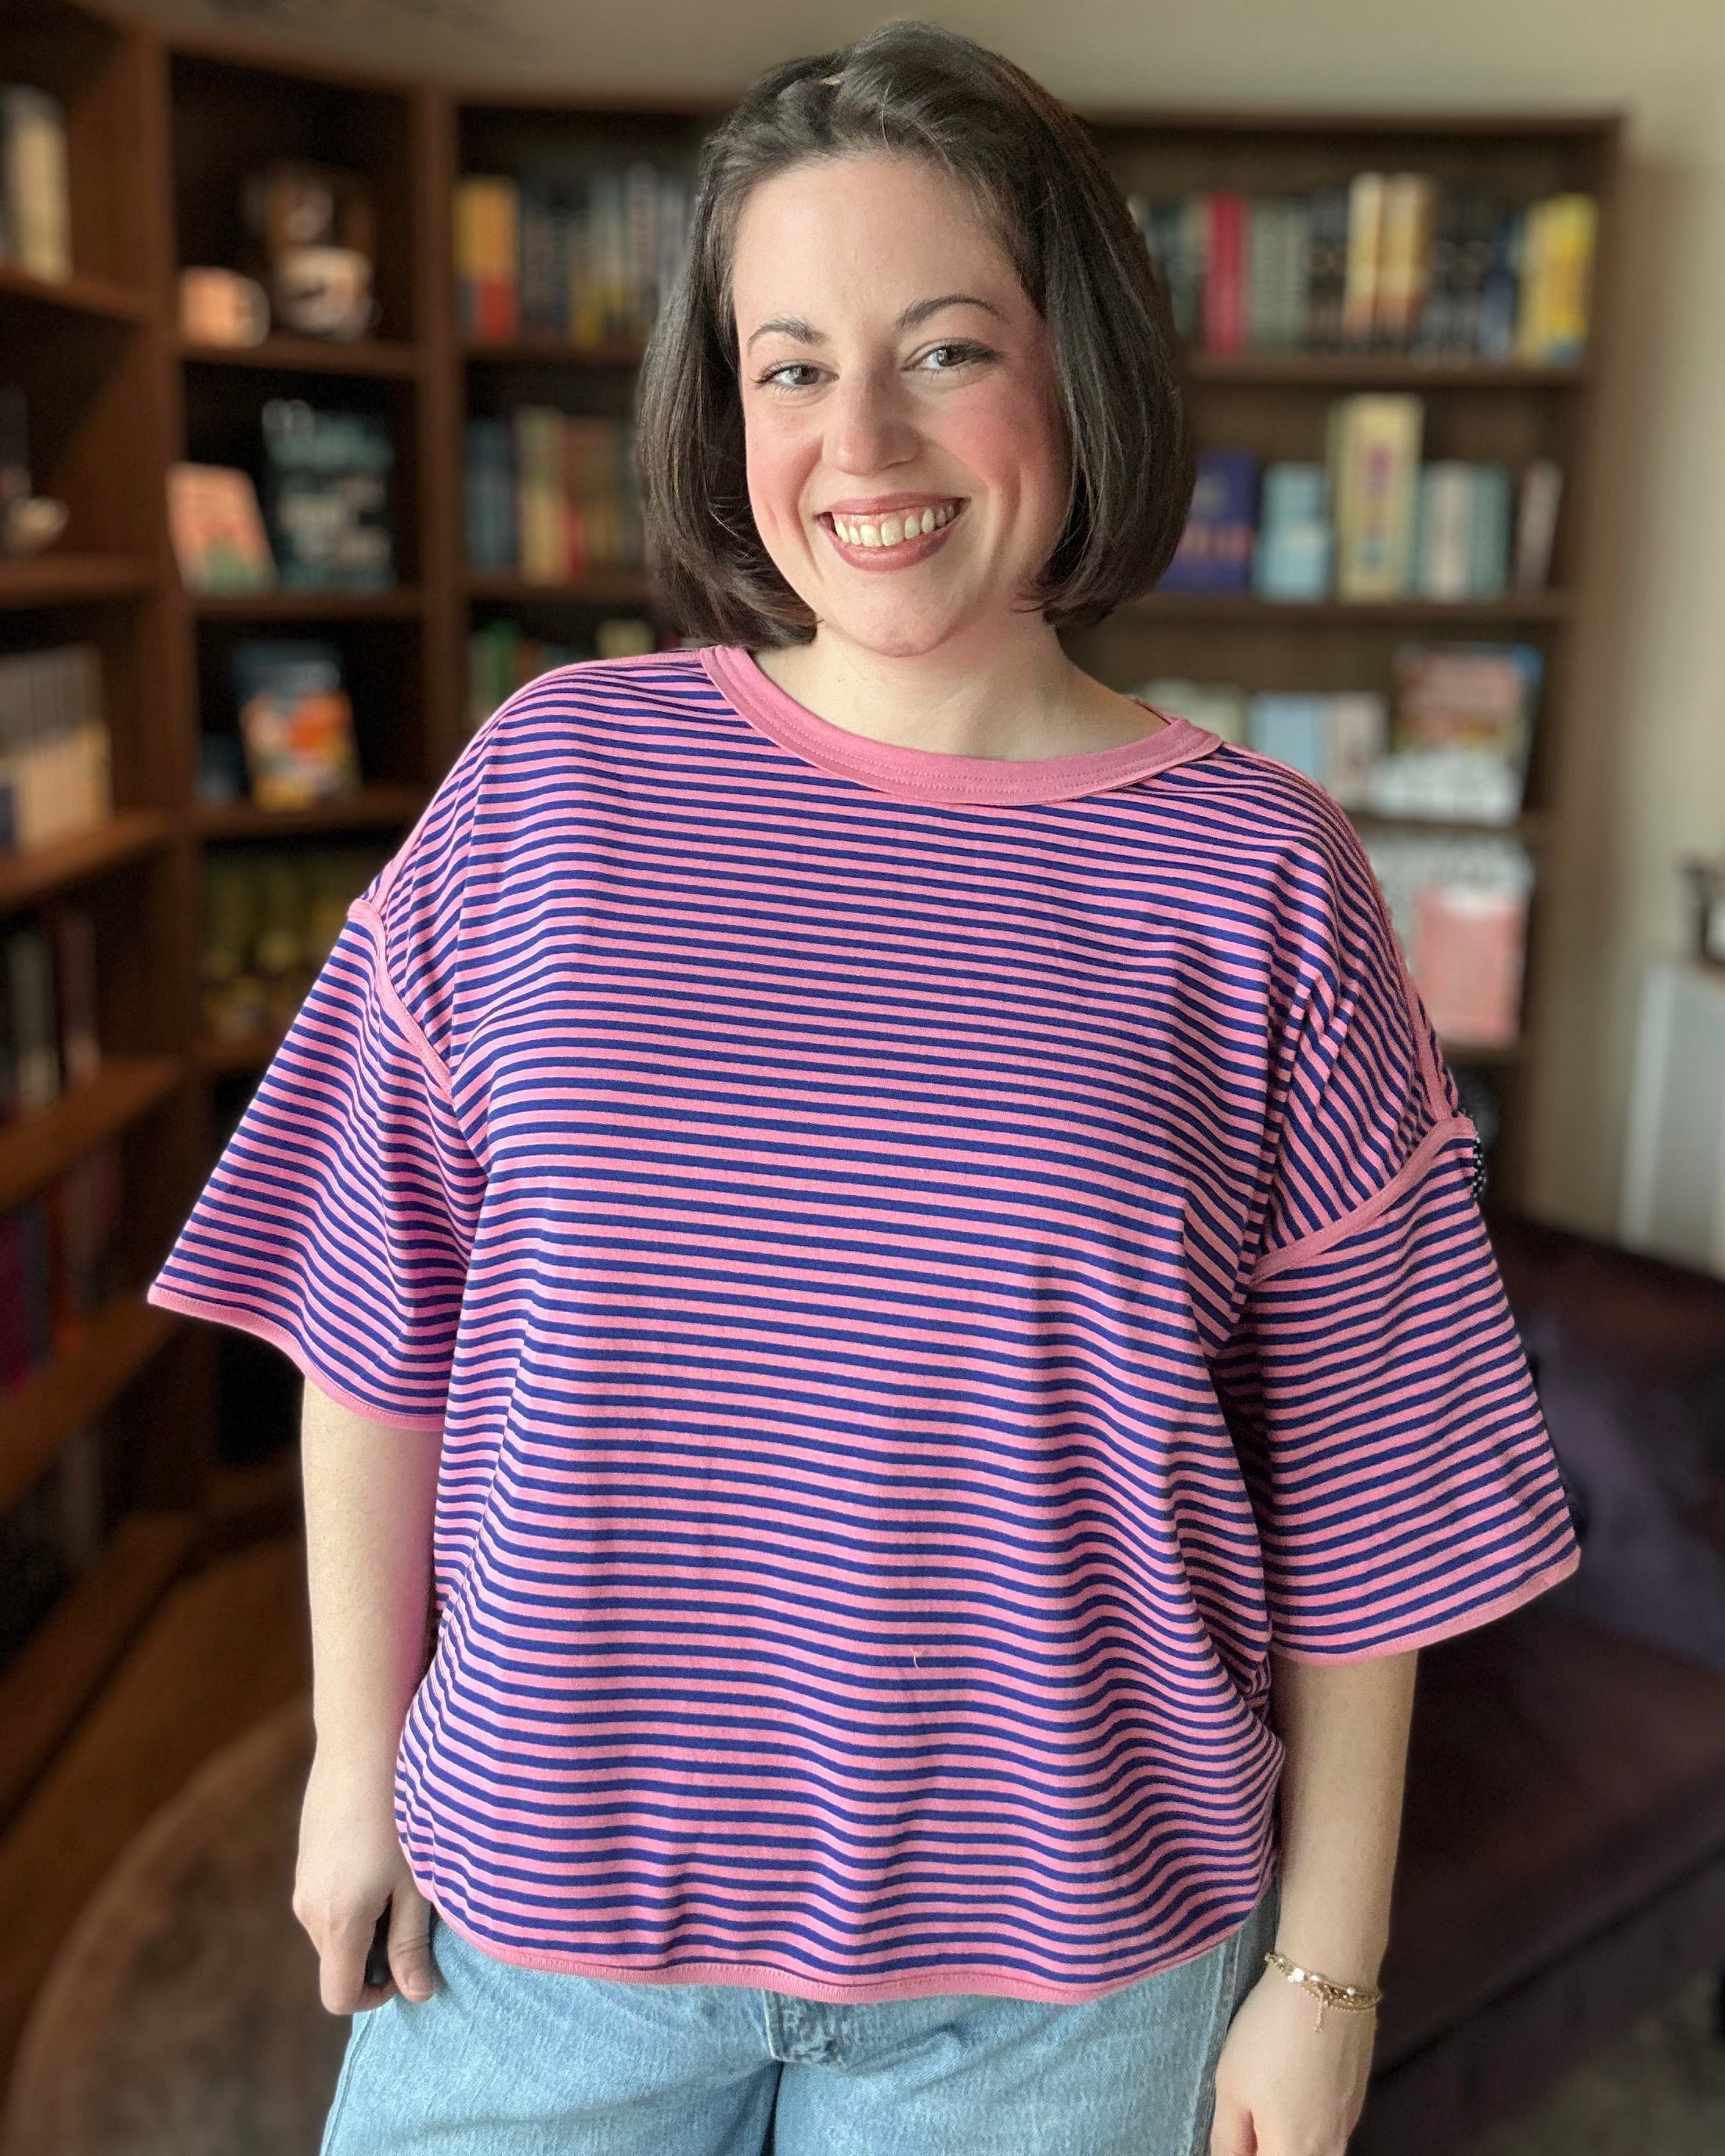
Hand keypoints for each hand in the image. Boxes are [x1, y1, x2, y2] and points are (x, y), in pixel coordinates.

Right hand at [293, 1744, 436, 2014]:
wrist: (363, 1744)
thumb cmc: (400, 1814)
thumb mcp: (416, 1882)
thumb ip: (412, 1943)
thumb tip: (418, 1995)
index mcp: (337, 1922)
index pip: (340, 1996)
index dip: (376, 1997)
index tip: (409, 1967)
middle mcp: (308, 1909)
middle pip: (338, 1963)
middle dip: (375, 1955)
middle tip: (416, 1911)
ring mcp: (302, 1881)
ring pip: (333, 1930)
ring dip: (367, 1922)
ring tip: (403, 1874)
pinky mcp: (306, 1857)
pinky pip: (327, 1899)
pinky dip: (354, 1896)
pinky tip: (383, 1852)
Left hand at [1210, 1965, 1374, 2155]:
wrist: (1326, 1984)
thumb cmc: (1268, 2036)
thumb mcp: (1230, 2086)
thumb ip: (1229, 2137)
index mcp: (1292, 2153)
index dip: (1244, 2152)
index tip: (1236, 2132)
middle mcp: (1328, 2150)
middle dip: (1268, 2145)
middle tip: (1247, 2122)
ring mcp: (1349, 2125)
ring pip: (1315, 2150)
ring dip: (1289, 2137)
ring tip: (1269, 2099)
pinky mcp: (1358, 2099)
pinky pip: (1331, 2130)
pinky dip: (1309, 2121)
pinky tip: (1295, 2088)